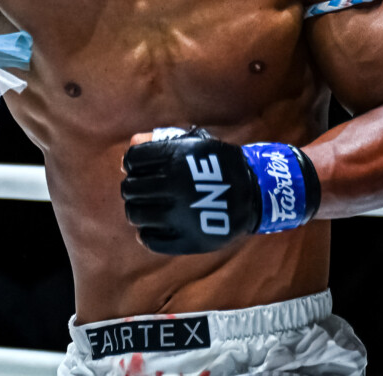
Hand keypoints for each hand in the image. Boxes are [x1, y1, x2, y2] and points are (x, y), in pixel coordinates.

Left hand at [120, 128, 320, 254]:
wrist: (256, 193)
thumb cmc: (219, 165)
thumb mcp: (194, 143)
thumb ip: (159, 141)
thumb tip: (127, 153)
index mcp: (174, 159)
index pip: (133, 160)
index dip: (133, 163)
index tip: (141, 168)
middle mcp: (173, 187)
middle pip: (130, 188)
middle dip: (133, 187)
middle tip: (143, 190)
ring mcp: (179, 216)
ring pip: (135, 214)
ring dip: (136, 209)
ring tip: (147, 208)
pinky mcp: (187, 240)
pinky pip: (150, 240)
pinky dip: (146, 234)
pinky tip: (154, 227)